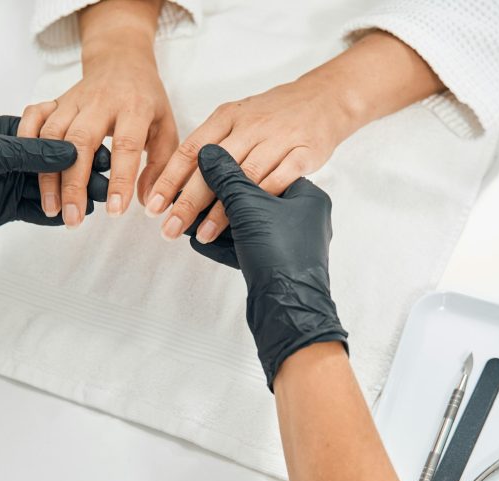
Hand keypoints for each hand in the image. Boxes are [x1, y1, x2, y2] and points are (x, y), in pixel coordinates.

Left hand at [0, 116, 109, 233]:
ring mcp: (15, 182)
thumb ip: (33, 152)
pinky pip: (39, 211)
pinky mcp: (10, 207)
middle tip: (106, 185)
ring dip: (73, 196)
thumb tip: (72, 152)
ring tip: (96, 203)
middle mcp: (18, 157)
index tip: (105, 157)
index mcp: (14, 133)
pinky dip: (57, 215)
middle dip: (82, 175)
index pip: (55, 139)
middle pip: (58, 167)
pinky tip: (74, 217)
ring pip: (52, 190)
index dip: (81, 148)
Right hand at [18, 1, 176, 226]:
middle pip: (81, 142)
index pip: (126, 146)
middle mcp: (100, 102)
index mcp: (134, 107)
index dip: (120, 180)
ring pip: (53, 134)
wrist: (122, 60)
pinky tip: (27, 170)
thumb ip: (160, 166)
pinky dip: (26, 140)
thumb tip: (149, 203)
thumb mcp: (166, 129)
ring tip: (53, 208)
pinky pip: (34, 115)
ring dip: (48, 174)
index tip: (115, 211)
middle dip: (74, 184)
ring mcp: (73, 100)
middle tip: (72, 219)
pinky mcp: (55, 100)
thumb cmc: (147, 100)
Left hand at [146, 73, 354, 243]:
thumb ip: (211, 149)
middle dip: (187, 201)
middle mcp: (250, 126)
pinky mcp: (304, 152)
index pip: (191, 150)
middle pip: (213, 167)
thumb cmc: (273, 116)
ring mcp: (278, 138)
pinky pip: (280, 179)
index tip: (153, 206)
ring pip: (244, 177)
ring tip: (203, 234)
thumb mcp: (237, 120)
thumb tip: (177, 187)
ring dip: (222, 209)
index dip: (169, 179)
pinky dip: (261, 201)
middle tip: (170, 228)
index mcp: (227, 117)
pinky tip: (248, 221)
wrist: (324, 98)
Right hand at [195, 144, 347, 389]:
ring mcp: (291, 245)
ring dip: (218, 224)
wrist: (288, 310)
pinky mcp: (277, 267)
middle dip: (220, 201)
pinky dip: (225, 244)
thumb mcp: (248, 206)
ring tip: (190, 221)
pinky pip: (248, 247)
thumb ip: (226, 177)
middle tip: (193, 198)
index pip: (266, 170)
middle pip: (255, 199)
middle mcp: (303, 219)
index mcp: (307, 197)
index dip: (233, 171)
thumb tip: (208, 151)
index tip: (207, 171)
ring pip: (249, 226)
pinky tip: (200, 241)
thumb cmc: (279, 254)